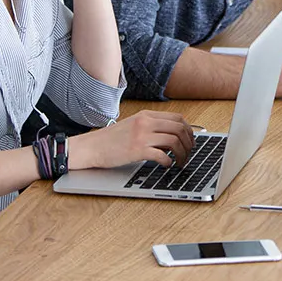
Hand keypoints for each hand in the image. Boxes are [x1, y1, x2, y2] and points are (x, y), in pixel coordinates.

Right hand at [73, 110, 193, 168]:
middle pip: (179, 128)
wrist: (91, 147)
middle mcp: (145, 122)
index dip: (189, 130)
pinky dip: (169, 161)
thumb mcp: (133, 126)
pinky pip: (162, 155)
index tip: (190, 140)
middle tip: (189, 153)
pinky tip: (167, 165)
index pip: (177, 118)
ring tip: (180, 162)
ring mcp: (141, 135)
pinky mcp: (137, 150)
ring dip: (182, 154)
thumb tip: (172, 138)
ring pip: (174, 141)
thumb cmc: (111, 140)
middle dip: (189, 142)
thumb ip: (151, 128)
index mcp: (146, 115)